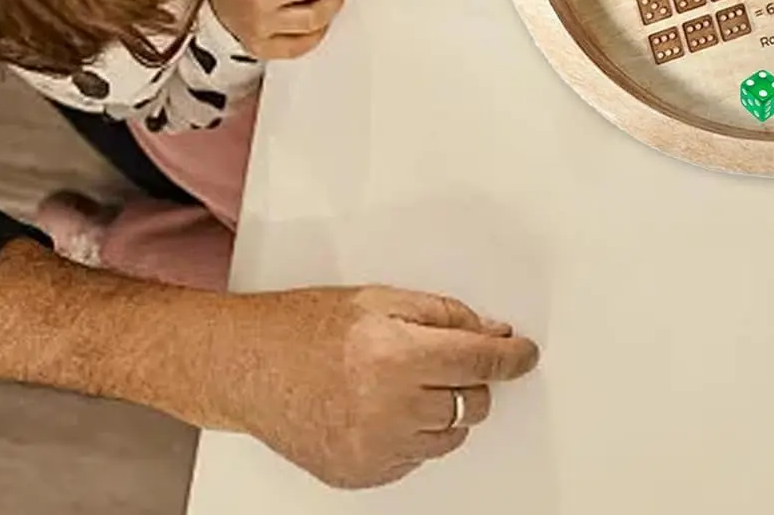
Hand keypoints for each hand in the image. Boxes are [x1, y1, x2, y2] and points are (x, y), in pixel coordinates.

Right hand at [222, 285, 538, 488]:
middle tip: (445, 359)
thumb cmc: (308, 327)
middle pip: (471, 402)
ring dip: (444, 409)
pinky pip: (415, 459)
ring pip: (449, 435)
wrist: (249, 366)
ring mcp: (374, 449)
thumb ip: (445, 316)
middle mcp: (389, 408)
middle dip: (471, 379)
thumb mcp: (383, 299)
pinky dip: (413, 435)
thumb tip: (491, 333)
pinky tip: (385, 408)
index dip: (511, 358)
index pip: (480, 363)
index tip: (523, 355)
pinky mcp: (360, 474)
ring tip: (406, 382)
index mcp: (398, 356)